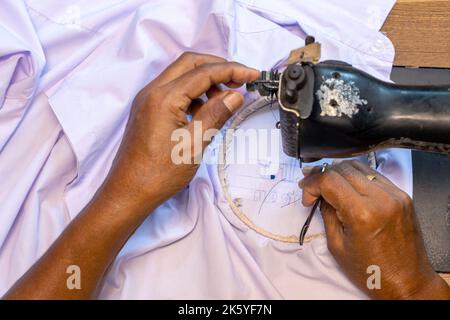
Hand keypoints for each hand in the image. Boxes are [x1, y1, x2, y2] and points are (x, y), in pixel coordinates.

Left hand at [103, 52, 258, 213]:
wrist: (129, 192)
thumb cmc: (158, 174)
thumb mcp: (194, 144)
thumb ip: (216, 115)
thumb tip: (235, 95)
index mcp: (164, 98)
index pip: (203, 72)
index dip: (232, 70)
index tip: (252, 75)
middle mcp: (152, 92)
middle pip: (189, 63)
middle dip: (217, 67)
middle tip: (239, 80)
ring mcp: (147, 100)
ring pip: (180, 75)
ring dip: (204, 80)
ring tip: (223, 100)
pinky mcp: (147, 110)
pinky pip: (172, 90)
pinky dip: (192, 92)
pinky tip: (204, 110)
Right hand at [299, 160, 449, 298]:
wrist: (406, 281)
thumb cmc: (371, 270)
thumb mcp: (337, 245)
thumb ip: (327, 213)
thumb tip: (319, 194)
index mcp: (362, 213)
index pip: (329, 180)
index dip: (311, 184)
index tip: (306, 195)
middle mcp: (381, 199)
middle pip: (342, 169)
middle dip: (322, 176)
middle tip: (312, 189)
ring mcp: (395, 195)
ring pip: (358, 166)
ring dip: (339, 173)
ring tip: (329, 186)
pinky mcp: (402, 196)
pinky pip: (374, 175)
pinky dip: (357, 177)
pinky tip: (349, 188)